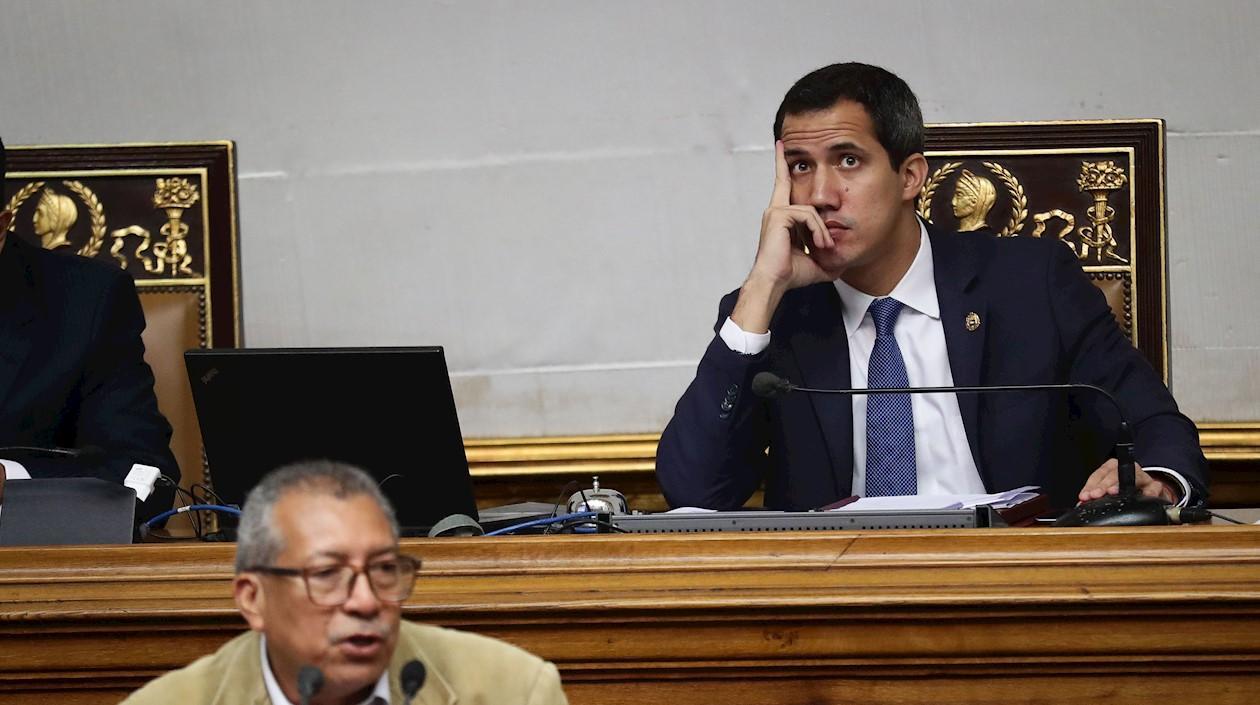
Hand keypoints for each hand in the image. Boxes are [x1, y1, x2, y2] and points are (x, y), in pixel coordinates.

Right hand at [731, 141, 834, 332]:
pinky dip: (818, 231)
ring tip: (824, 246)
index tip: (780, 150)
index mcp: (782, 218)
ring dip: (822, 229)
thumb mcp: (818, 263)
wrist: (775, 283)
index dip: (782, 169)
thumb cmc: (791, 275)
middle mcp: (775, 210)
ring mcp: (775, 212)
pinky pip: (807, 215)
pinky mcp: (778, 216)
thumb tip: (845, 260)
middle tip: (781, 143)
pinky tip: (819, 244)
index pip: (783, 188)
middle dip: (781, 161)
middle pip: (784, 181)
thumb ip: (830, 256)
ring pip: (810, 208)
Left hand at [1077, 459, 1176, 503]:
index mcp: (1113, 467)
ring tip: (1113, 493)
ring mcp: (1143, 476)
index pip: (1099, 474)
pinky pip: (1154, 487)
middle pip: (1114, 474)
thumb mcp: (1109, 490)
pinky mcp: (1156, 486)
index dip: (1090, 485)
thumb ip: (1095, 495)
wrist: (1149, 492)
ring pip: (1132, 476)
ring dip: (1122, 485)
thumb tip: (1081, 504)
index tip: (1085, 496)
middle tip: (1095, 495)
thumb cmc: (1124, 490)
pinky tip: (1142, 497)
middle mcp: (1128, 469)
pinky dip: (1148, 492)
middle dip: (1103, 485)